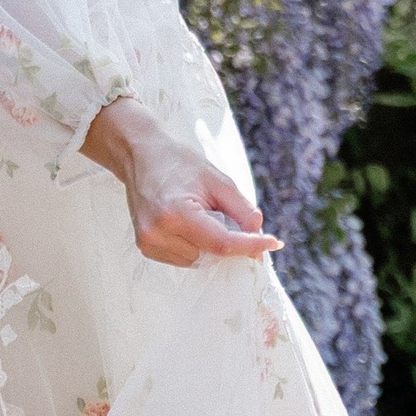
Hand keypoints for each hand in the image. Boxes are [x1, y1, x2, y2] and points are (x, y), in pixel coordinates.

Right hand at [82, 102, 280, 266]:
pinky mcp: (145, 247)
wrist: (141, 155)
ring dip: (208, 245)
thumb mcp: (217, 179)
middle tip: (224, 215)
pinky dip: (193, 246)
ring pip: (198, 260)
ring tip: (198, 214)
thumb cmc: (179, 163)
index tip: (274, 244)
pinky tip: (185, 224)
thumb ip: (241, 209)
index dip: (250, 245)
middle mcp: (158, 232)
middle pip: (211, 254)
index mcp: (176, 213)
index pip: (222, 243)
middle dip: (229, 241)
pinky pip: (182, 259)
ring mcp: (148, 242)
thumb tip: (259, 234)